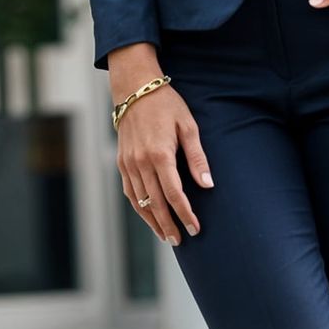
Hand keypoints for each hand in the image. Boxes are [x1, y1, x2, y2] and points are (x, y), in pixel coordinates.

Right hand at [113, 81, 212, 245]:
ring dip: (152, 221)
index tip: (195, 228)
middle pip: (155, 203)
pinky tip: (148, 215)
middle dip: (168, 225)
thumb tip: (207, 184)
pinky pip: (129, 191)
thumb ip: (197, 157)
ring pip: (139, 201)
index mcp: (160, 154)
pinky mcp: (121, 161)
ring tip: (165, 235)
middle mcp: (140, 162)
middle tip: (180, 241)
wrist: (134, 88)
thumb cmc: (166, 104)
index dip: (185, 214)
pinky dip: (139, 207)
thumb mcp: (188, 125)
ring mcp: (128, 163)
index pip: (174, 194)